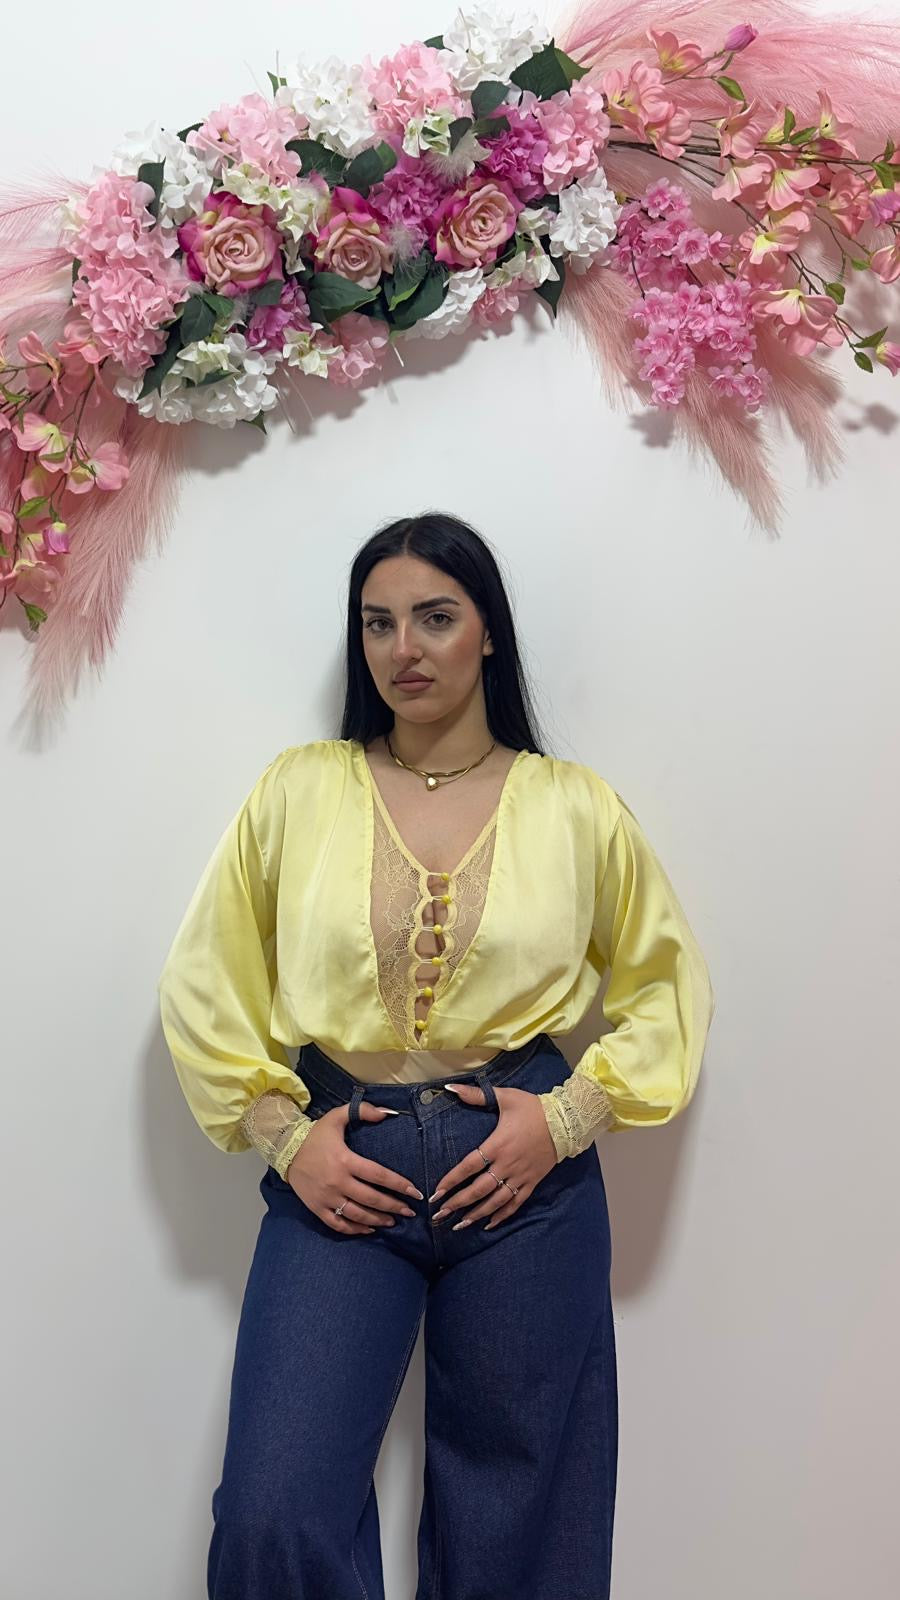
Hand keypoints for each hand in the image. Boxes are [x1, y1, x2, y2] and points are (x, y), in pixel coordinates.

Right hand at [285, 1102, 423, 1234]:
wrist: (285, 1150)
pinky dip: (355, 1229)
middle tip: (410, 1211)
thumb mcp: (337, 1117)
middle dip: (394, 1207)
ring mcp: (327, 1198)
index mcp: (345, 1160)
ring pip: (357, 1214)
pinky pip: (338, 1224)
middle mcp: (338, 1182)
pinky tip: (369, 1229)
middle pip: (371, 1199)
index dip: (399, 1185)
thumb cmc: (315, 1135)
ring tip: (393, 1221)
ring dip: (378, 1220)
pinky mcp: (317, 1208)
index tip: (415, 1192)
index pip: (379, 1176)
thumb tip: (386, 1113)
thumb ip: (362, 1111)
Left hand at [430, 1083, 557, 1230]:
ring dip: (477, 1214)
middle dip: (458, 1203)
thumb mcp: (505, 1097)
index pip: (469, 1166)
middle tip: (440, 1215)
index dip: (452, 1180)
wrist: (566, 1120)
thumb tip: (449, 1087)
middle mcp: (507, 1164)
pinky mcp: (532, 1182)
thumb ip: (476, 1094)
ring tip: (459, 1225)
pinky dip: (502, 1215)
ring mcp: (520, 1176)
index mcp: (498, 1145)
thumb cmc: (533, 1108)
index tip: (436, 1193)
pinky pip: (516, 1203)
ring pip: (496, 1200)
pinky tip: (489, 1224)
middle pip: (479, 1189)